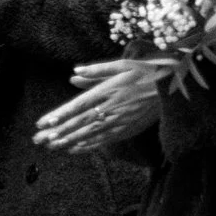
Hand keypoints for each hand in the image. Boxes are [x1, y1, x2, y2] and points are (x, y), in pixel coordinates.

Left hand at [37, 57, 166, 152]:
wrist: (175, 85)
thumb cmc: (146, 71)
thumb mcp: (122, 65)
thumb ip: (97, 71)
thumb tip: (73, 74)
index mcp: (109, 90)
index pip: (79, 105)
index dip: (61, 115)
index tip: (43, 123)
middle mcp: (113, 107)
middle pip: (81, 122)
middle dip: (59, 132)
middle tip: (39, 140)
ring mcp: (121, 120)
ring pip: (92, 133)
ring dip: (71, 140)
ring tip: (52, 146)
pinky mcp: (130, 128)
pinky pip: (106, 139)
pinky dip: (90, 145)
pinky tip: (75, 149)